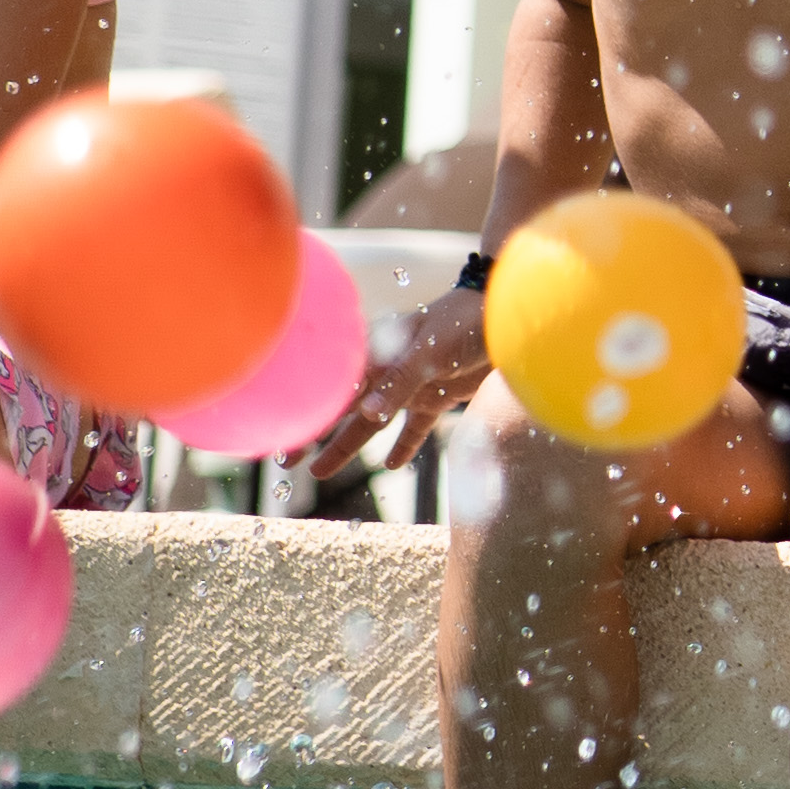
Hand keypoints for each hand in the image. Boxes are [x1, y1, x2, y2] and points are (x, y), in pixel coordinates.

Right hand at [307, 286, 487, 483]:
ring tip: (322, 472)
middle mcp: (387, 370)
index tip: (283, 435)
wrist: (506, 316)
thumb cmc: (462, 322)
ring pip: (372, 423)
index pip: (334, 388)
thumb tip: (369, 414)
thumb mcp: (428, 350)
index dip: (308, 411)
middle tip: (288, 461)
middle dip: (317, 435)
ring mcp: (411, 385)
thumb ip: (399, 382)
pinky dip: (404, 445)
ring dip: (348, 446)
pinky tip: (391, 465)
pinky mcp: (437, 396)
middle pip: (344, 409)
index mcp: (377, 354)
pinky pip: (414, 426)